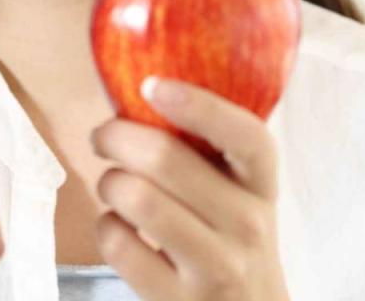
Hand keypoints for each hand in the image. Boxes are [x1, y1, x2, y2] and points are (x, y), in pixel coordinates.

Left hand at [91, 77, 288, 300]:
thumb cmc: (228, 238)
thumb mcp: (237, 194)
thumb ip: (206, 149)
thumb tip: (140, 87)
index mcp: (261, 186)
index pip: (246, 137)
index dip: (199, 105)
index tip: (152, 85)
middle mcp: (247, 225)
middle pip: (165, 160)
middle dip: (116, 136)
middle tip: (103, 137)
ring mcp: (216, 266)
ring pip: (137, 198)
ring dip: (109, 182)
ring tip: (113, 185)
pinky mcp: (179, 300)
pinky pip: (118, 244)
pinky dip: (105, 226)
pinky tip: (118, 227)